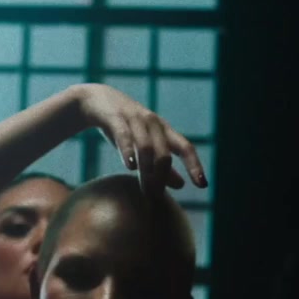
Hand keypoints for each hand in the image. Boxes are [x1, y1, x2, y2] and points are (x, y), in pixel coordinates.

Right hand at [73, 83, 207, 196]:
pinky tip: (129, 166)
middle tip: (154, 197)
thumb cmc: (125, 127)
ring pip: (147, 147)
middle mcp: (153, 123)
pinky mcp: (115, 118)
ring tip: (144, 189)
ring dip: (147, 170)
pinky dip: (128, 150)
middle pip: (164, 153)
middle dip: (161, 177)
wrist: (95, 101)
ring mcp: (134, 119)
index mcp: (164, 131)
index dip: (195, 165)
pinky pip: (124, 135)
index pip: (185, 147)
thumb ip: (162, 166)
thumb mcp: (145, 145)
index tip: (203, 185)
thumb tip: (182, 185)